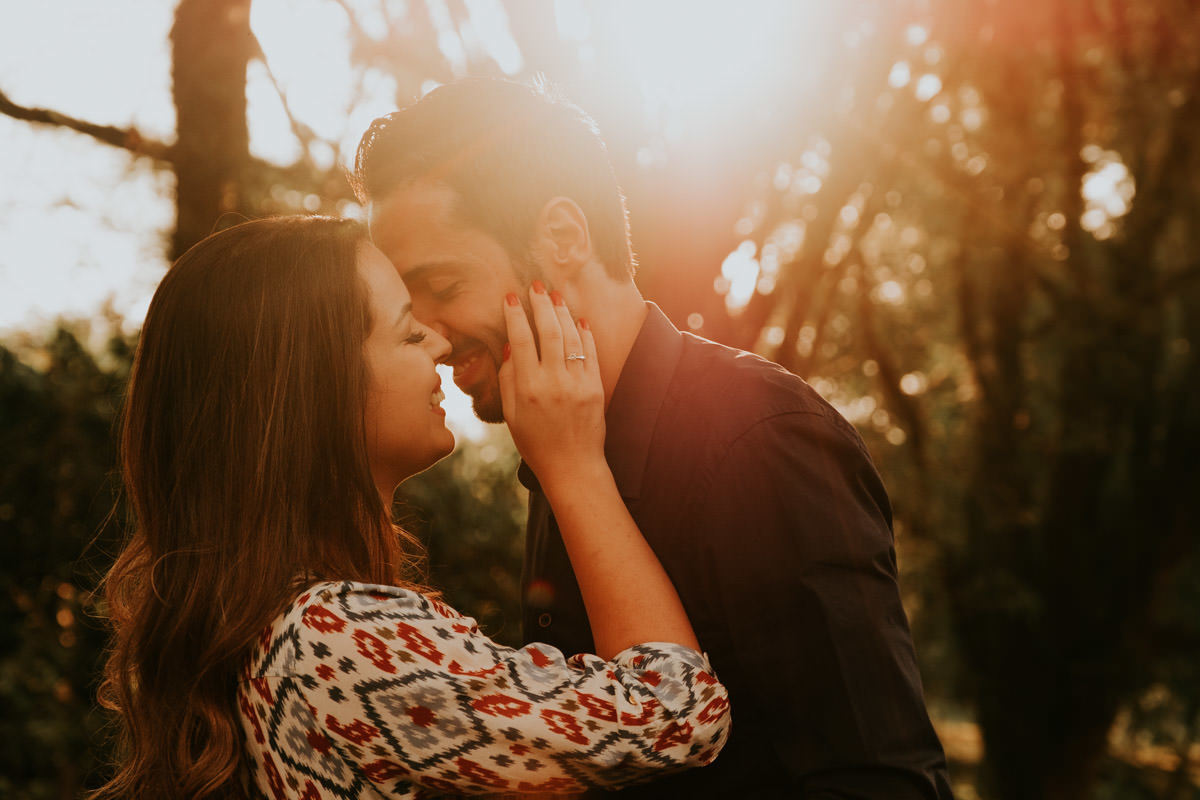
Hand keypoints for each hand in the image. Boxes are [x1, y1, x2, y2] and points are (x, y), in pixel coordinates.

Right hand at [498, 284, 603, 483]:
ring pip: (571, 337)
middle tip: (535, 285)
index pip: (521, 339)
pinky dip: (585, 333)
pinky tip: (579, 319)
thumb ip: (508, 378)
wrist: (572, 465)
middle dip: (540, 304)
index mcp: (528, 388)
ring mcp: (577, 383)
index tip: (510, 297)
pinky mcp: (595, 387)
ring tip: (554, 296)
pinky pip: (590, 352)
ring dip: (563, 312)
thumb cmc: (536, 442)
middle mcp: (553, 381)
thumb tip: (510, 346)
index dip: (515, 314)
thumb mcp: (510, 414)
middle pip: (548, 331)